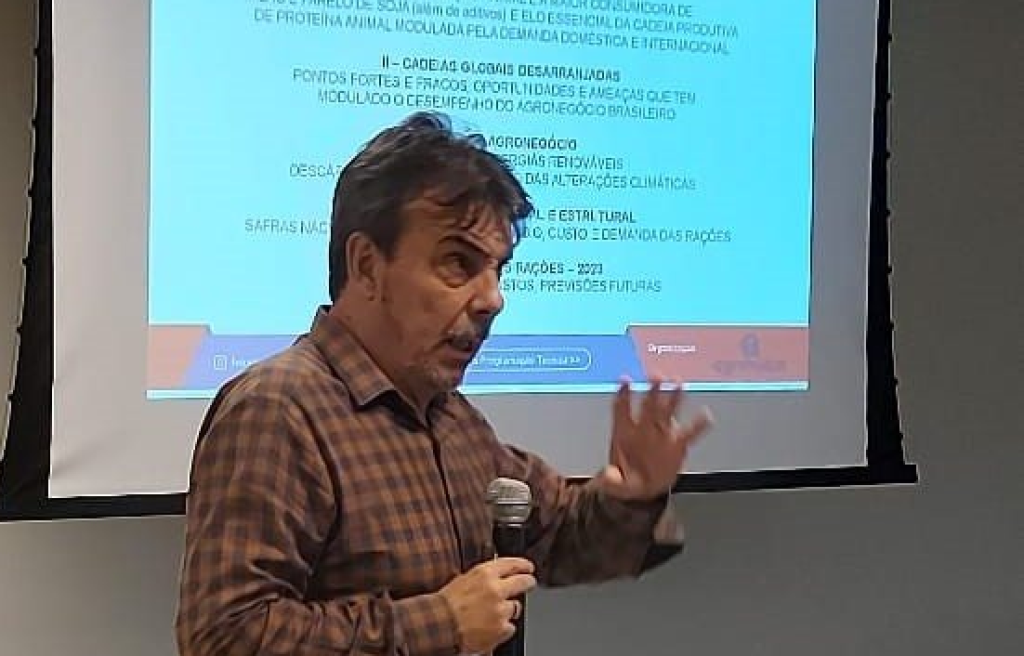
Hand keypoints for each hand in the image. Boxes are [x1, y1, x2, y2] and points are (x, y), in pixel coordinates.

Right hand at [438, 557, 535, 653]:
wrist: (440, 626)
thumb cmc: (445, 605)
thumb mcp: (463, 580)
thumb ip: (483, 578)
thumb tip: (495, 576)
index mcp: (484, 573)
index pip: (512, 564)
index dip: (523, 565)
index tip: (528, 567)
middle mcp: (496, 589)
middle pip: (523, 582)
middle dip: (528, 582)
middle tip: (529, 583)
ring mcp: (501, 610)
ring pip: (516, 607)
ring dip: (509, 610)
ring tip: (494, 614)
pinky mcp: (502, 628)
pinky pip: (510, 627)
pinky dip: (503, 628)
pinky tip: (491, 628)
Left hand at [599, 377, 712, 501]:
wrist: (644, 489)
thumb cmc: (627, 478)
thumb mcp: (614, 483)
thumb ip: (611, 479)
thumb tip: (606, 478)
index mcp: (624, 431)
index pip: (622, 408)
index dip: (623, 394)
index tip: (625, 379)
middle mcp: (644, 426)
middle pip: (648, 404)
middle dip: (652, 390)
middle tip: (657, 375)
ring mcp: (662, 432)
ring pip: (668, 410)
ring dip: (672, 397)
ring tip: (678, 383)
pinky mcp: (678, 443)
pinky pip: (690, 432)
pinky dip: (698, 424)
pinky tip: (706, 415)